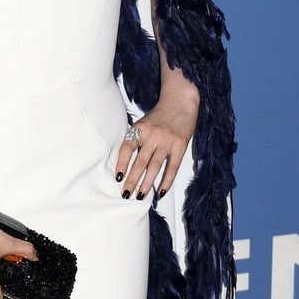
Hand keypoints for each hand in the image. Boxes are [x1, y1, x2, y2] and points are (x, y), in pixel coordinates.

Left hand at [115, 84, 199, 199]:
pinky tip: (160, 192)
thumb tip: (125, 163)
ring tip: (140, 197)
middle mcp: (152, 135)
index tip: (118, 178)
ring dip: (147, 184)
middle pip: (140, 162)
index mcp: (140, 129)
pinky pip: (173, 167)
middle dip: (132, 180)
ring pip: (155, 167)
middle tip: (125, 194)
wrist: (180, 101)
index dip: (121, 164)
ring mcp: (167, 141)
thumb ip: (136, 140)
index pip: (127, 148)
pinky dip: (167, 181)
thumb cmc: (159, 115)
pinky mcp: (180, 146)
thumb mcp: (143, 123)